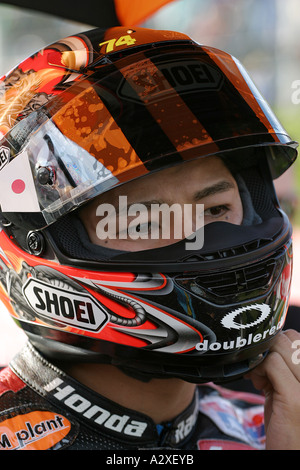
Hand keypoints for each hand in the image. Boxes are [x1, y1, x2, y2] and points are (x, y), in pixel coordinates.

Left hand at [246, 329, 299, 449]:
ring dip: (262, 359)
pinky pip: (272, 363)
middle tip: (261, 370)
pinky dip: (258, 368)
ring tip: (260, 379)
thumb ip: (284, 367)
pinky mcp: (295, 397)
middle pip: (288, 339)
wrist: (291, 453)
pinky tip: (257, 383)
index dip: (277, 345)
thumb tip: (267, 343)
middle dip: (268, 349)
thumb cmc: (289, 424)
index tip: (268, 362)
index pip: (296, 338)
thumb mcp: (290, 388)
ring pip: (280, 347)